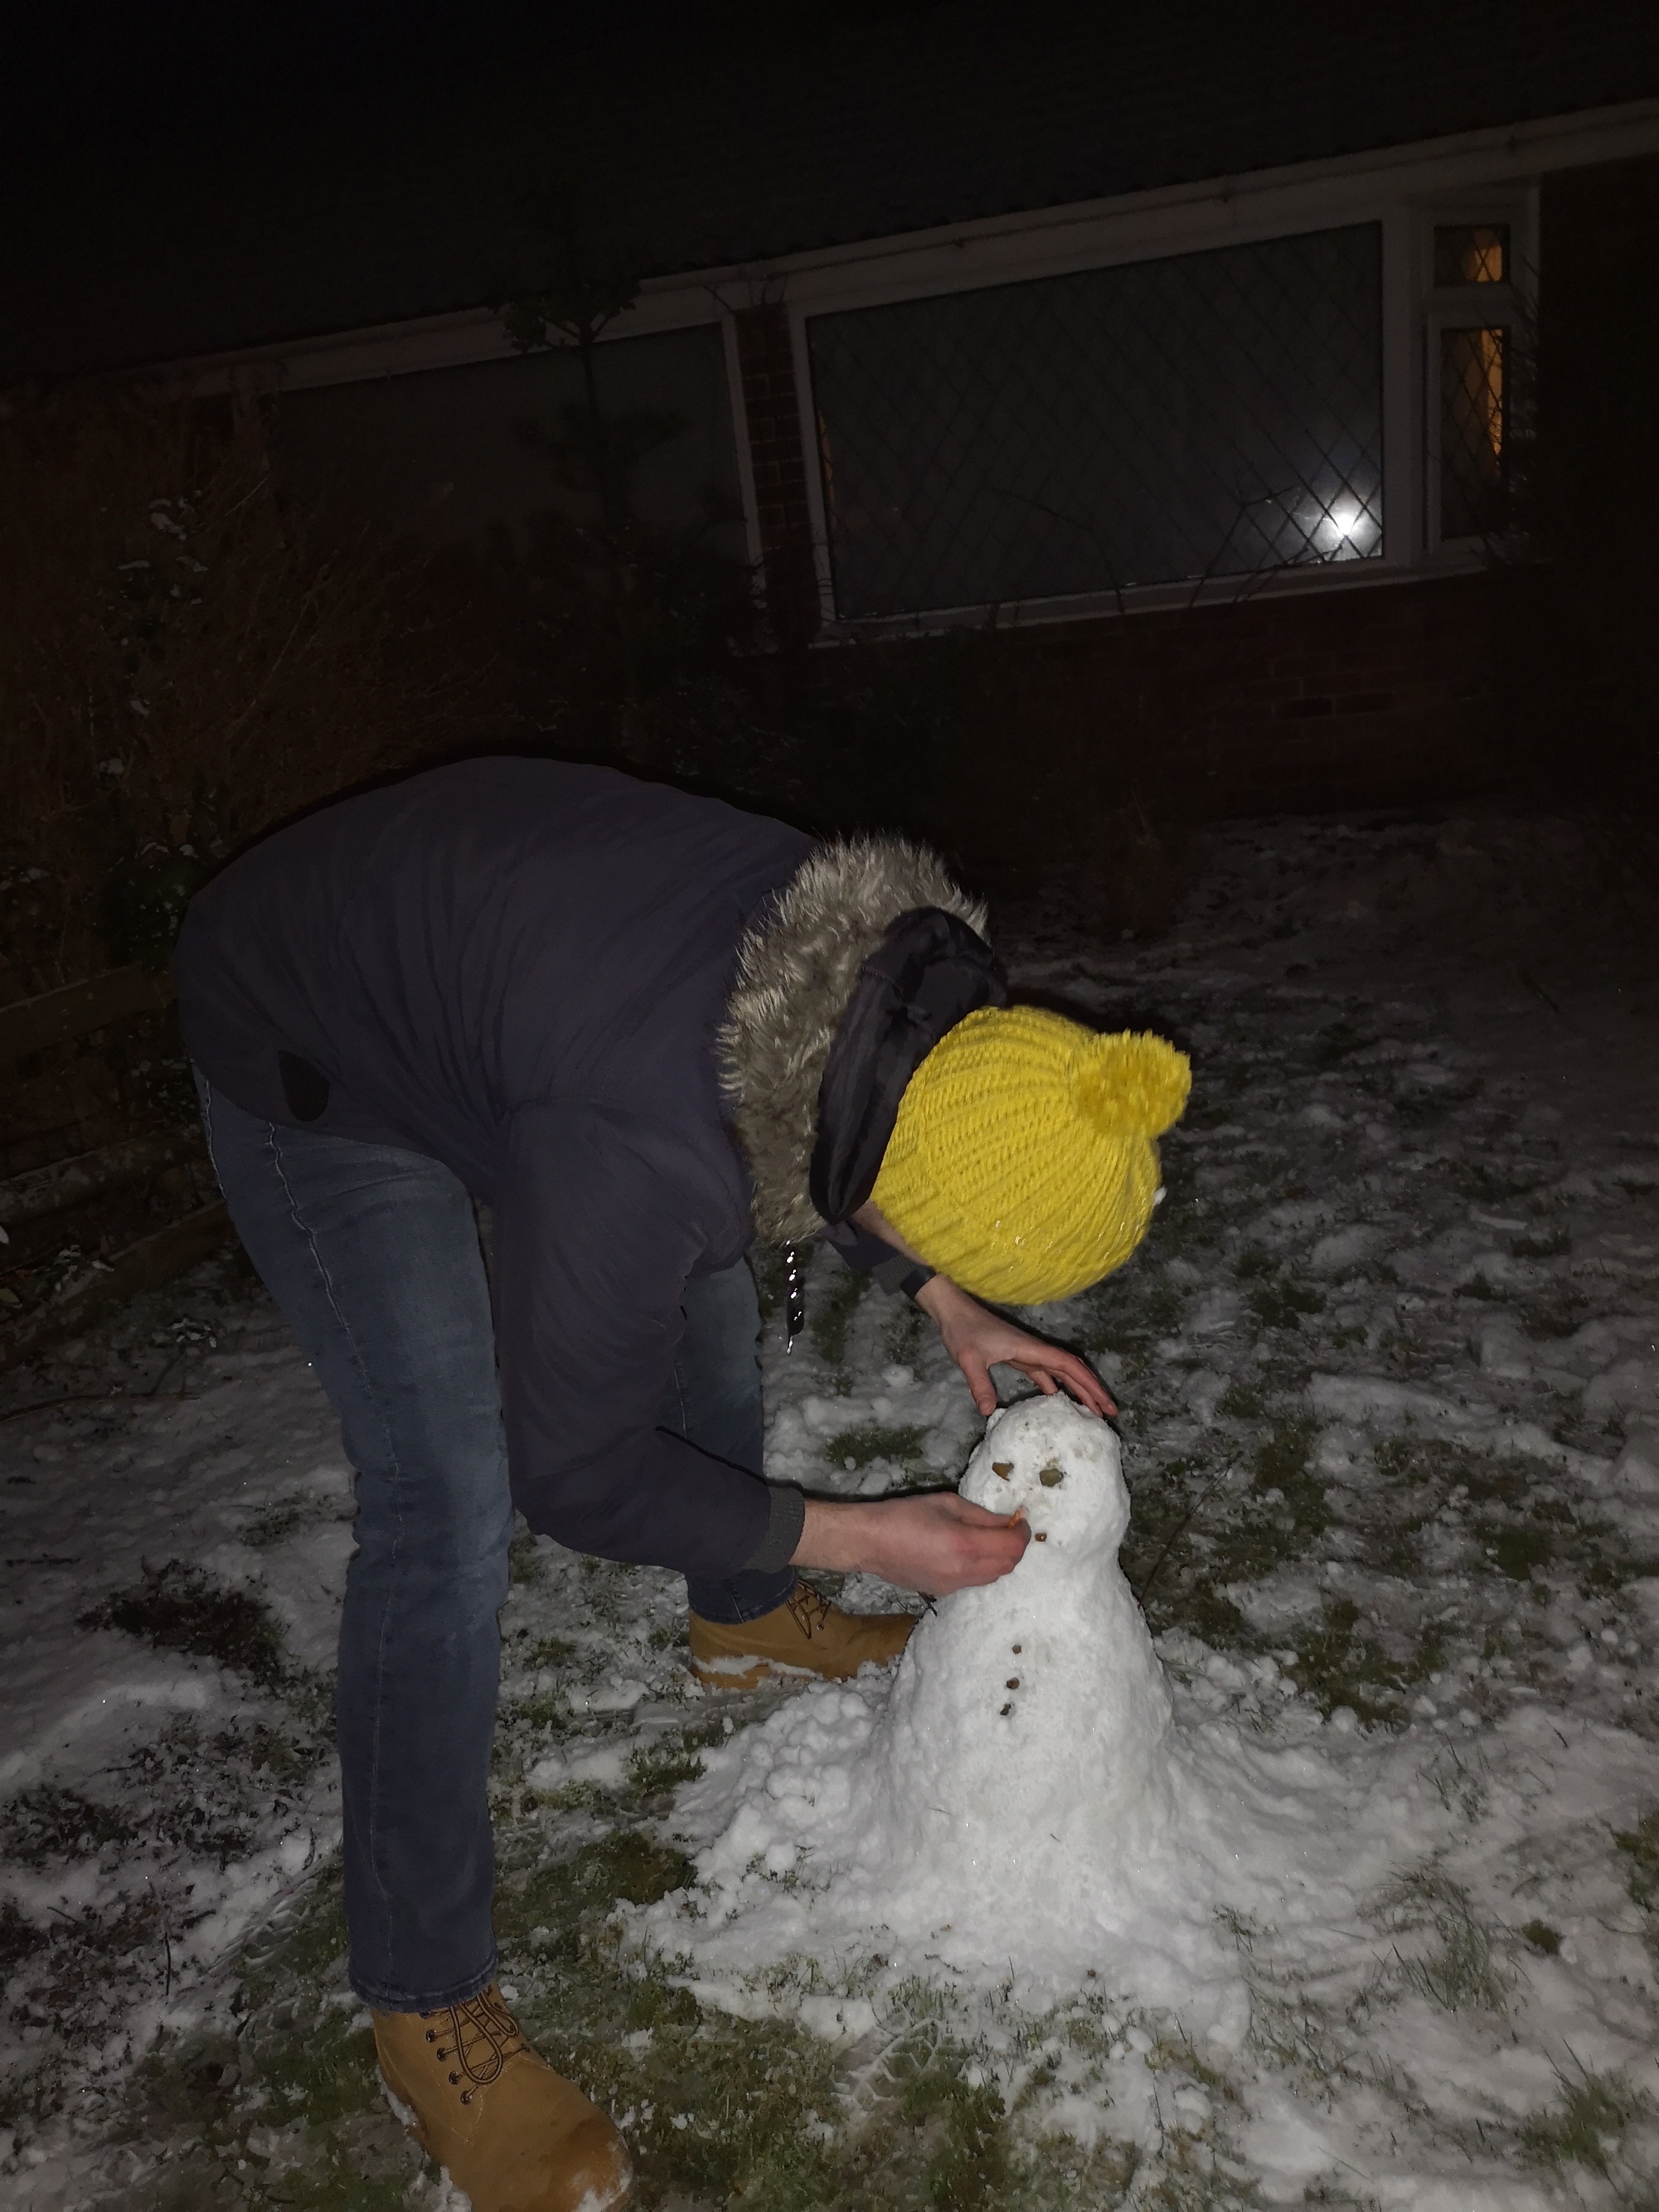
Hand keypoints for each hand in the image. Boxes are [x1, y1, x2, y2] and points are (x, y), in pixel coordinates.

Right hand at [791, 1490, 1029, 1593]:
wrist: (869, 1542)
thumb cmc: (905, 1514)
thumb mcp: (946, 1503)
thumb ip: (981, 1515)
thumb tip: (1007, 1521)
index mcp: (966, 1545)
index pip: (1013, 1547)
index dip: (1023, 1533)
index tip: (1020, 1520)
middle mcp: (965, 1572)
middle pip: (1008, 1566)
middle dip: (1014, 1547)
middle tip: (1007, 1529)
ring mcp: (953, 1587)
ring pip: (993, 1578)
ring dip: (999, 1560)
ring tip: (988, 1540)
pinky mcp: (942, 1593)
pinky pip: (974, 1582)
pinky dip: (981, 1568)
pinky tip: (966, 1553)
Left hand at [917, 1276, 1117, 1417]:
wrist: (952, 1311)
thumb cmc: (962, 1330)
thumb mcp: (968, 1358)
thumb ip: (979, 1384)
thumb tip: (988, 1412)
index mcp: (1030, 1348)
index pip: (1068, 1366)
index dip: (1088, 1384)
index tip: (1103, 1403)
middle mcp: (1035, 1350)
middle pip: (1071, 1370)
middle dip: (1091, 1389)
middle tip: (1108, 1412)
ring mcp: (1028, 1353)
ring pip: (1060, 1372)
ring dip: (1076, 1389)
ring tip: (1091, 1411)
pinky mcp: (1018, 1357)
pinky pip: (1044, 1373)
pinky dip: (1055, 1386)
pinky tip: (1058, 1401)